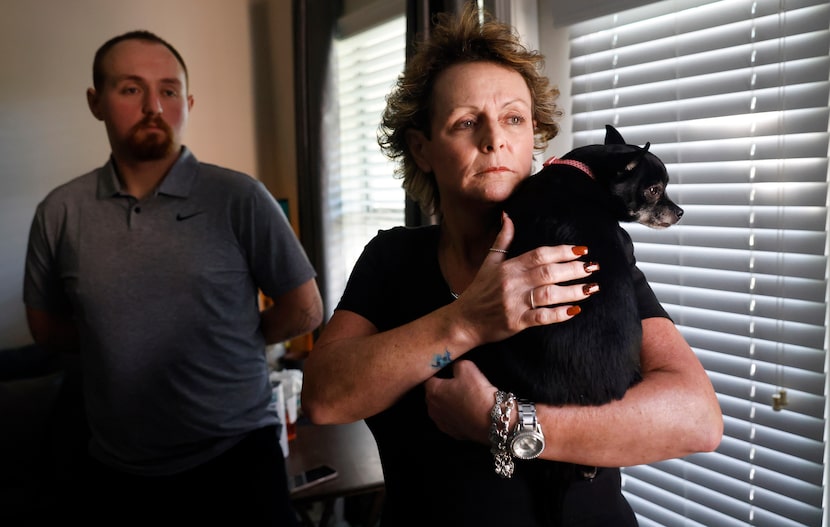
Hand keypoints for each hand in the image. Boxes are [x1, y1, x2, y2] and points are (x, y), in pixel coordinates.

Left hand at [424, 360, 494, 442]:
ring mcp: (441, 422)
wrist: (490, 420)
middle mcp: (432, 408)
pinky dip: (456, 415)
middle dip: (443, 388)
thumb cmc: (476, 393)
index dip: (439, 373)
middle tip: (458, 384)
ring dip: (448, 402)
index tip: (448, 371)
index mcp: (432, 391)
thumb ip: (456, 364)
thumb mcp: (467, 367)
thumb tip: (454, 366)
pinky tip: (467, 411)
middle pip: (433, 393)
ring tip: (464, 398)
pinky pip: (450, 419)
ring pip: (441, 408)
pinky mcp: (451, 432)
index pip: (429, 378)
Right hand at [452, 212, 597, 345]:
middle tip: (593, 267)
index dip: (561, 251)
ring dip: (573, 291)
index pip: (539, 254)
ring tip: (591, 288)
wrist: (464, 321)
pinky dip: (559, 314)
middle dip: (573, 269)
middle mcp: (512, 283)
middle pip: (548, 272)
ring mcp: (514, 303)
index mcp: (508, 267)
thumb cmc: (479, 291)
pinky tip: (575, 310)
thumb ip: (502, 240)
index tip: (581, 250)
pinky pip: (542, 317)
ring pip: (549, 294)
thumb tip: (507, 216)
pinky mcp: (516, 322)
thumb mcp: (489, 263)